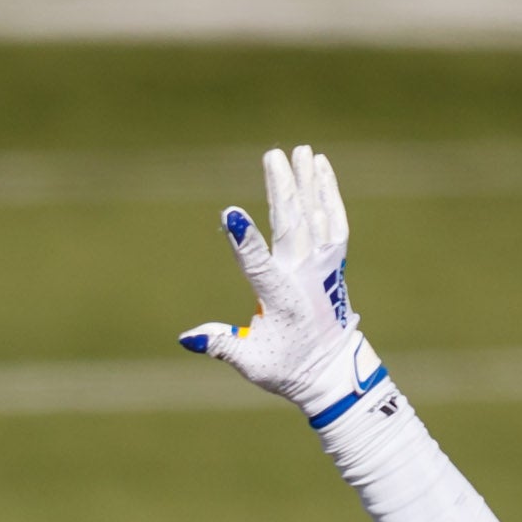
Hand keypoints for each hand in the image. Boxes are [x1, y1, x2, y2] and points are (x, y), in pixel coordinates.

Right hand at [177, 143, 379, 412]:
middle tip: (273, 156)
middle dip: (281, 190)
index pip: (258, 264)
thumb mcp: (251, 362)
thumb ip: (221, 344)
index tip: (230, 214)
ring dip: (307, 183)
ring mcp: (323, 267)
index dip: (243, 239)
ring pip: (315, 218)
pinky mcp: (334, 262)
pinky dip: (329, 194)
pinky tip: (321, 167)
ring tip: (300, 151)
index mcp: (280, 300)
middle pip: (291, 227)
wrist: (332, 370)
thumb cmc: (286, 367)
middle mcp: (304, 277)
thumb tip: (187, 337)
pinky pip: (335, 222)